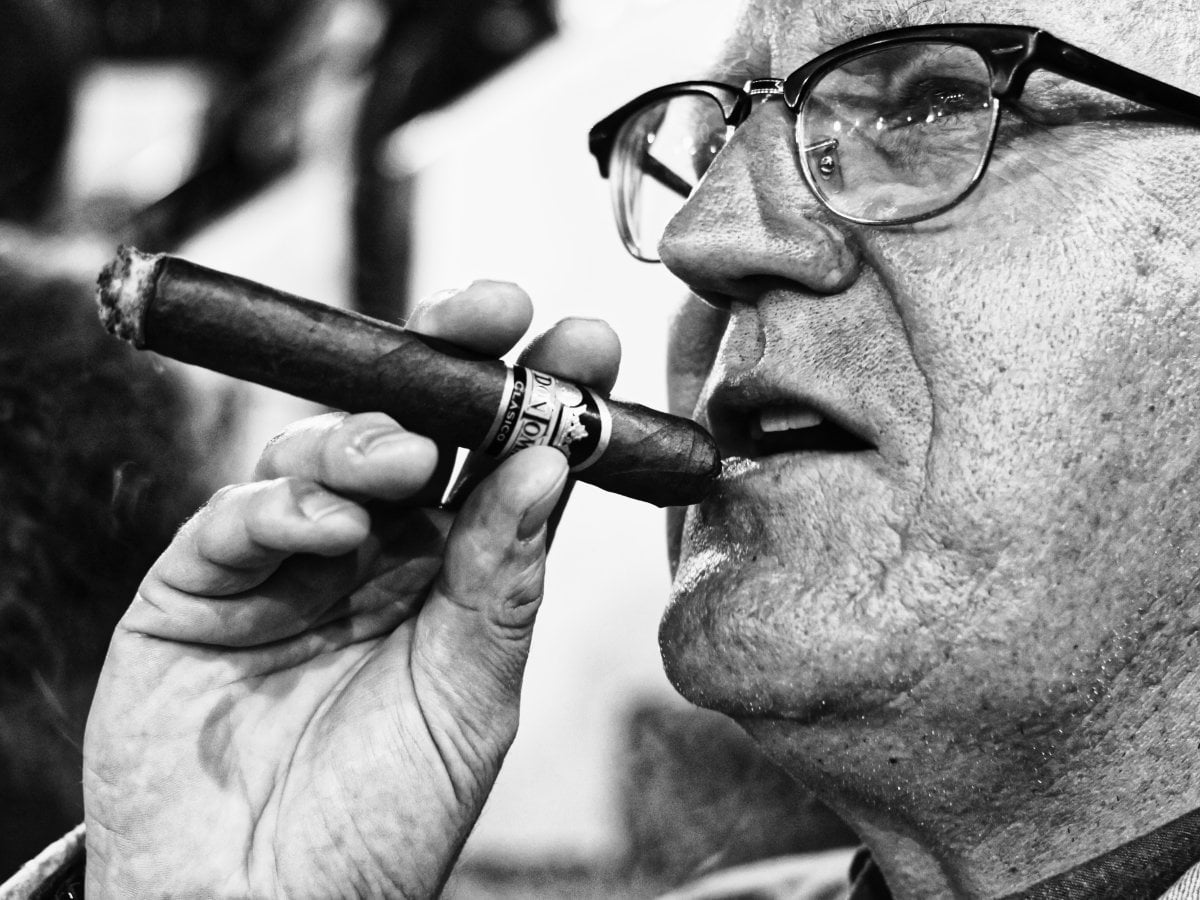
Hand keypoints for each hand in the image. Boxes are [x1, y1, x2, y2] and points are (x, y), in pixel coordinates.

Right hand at [82, 281, 620, 898]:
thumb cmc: (378, 824)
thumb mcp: (468, 703)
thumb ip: (501, 586)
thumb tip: (548, 465)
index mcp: (447, 574)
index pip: (494, 462)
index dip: (534, 394)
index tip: (579, 340)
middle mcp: (369, 553)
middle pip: (407, 425)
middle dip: (446, 361)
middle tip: (489, 317)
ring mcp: (281, 563)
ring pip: (319, 451)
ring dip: (366, 435)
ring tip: (403, 456)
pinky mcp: (195, 588)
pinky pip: (234, 516)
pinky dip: (280, 506)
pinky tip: (325, 529)